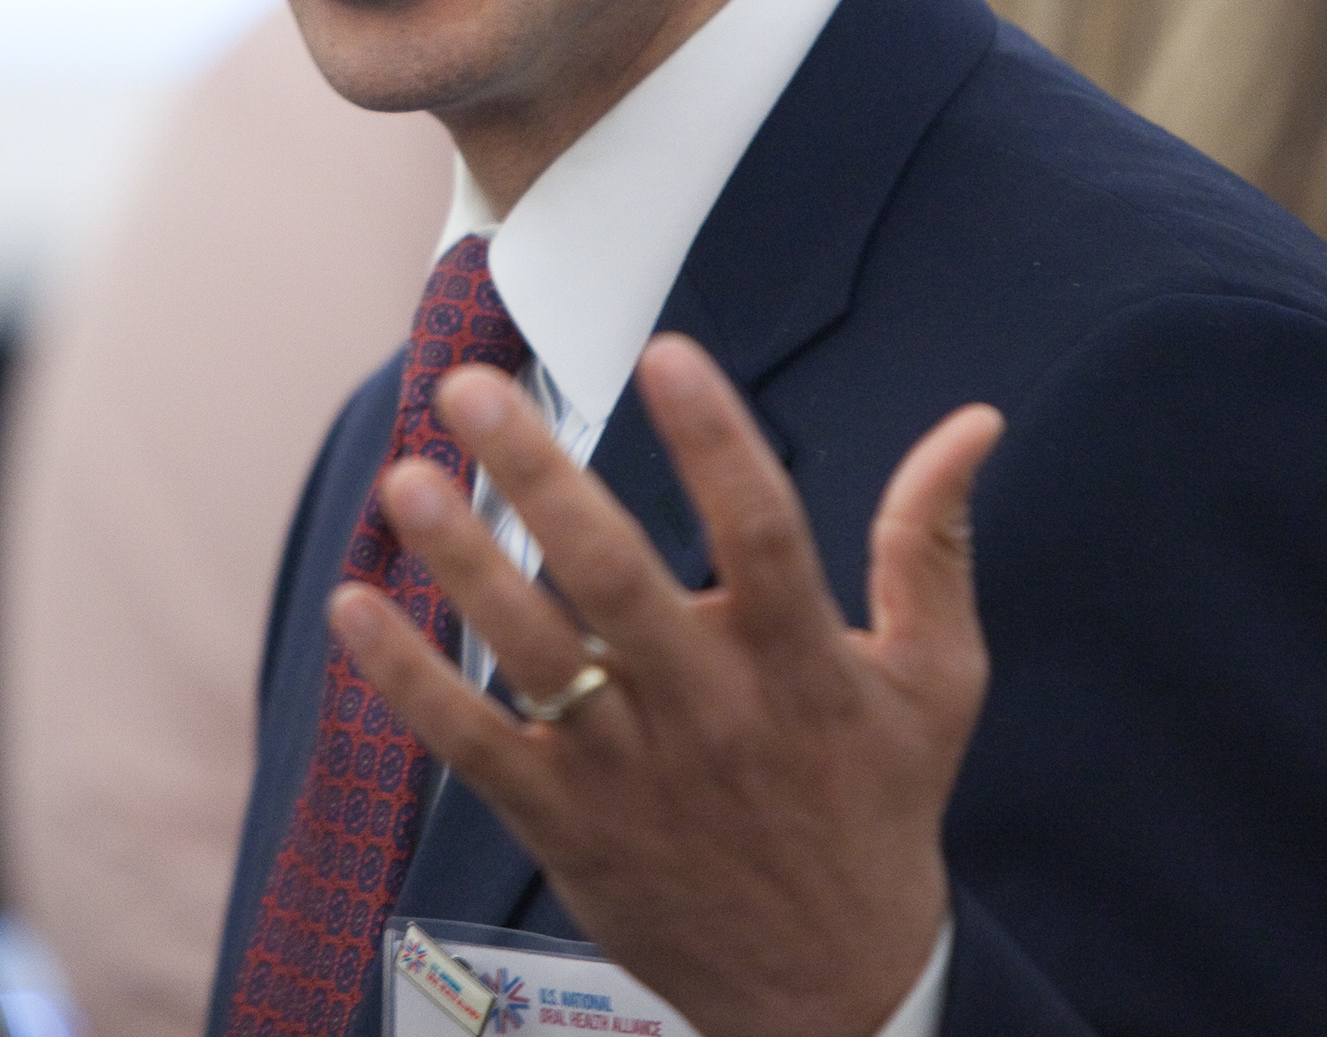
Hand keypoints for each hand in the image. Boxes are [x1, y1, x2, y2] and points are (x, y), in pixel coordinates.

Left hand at [330, 334, 1002, 1036]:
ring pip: (531, 652)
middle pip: (615, 580)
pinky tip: (353, 604)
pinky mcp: (564, 822)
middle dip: (541, 478)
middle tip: (473, 389)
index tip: (667, 354)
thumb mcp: (938, 682)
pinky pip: (469, 743)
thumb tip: (973, 423)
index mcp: (802, 665)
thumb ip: (934, 544)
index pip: (762, 533)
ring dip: (461, 564)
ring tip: (406, 480)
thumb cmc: (878, 811)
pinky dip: (405, 677)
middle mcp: (708, 711)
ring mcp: (626, 771)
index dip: (715, 441)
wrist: (832, 992)